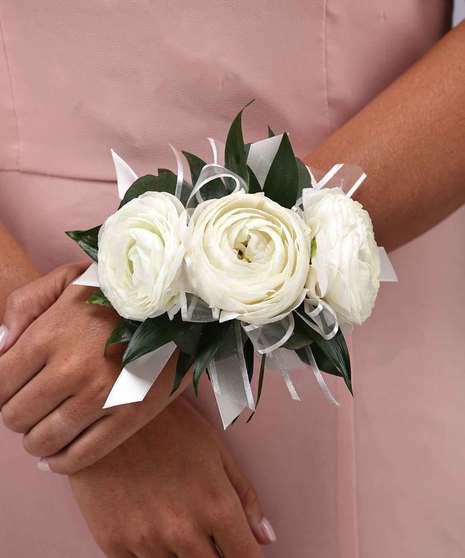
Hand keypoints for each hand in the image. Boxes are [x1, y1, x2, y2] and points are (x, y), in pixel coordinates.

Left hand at [0, 264, 189, 473]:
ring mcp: (102, 397)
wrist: (177, 306)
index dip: (1, 390)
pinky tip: (57, 455)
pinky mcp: (129, 417)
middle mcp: (71, 370)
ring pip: (42, 441)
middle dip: (17, 413)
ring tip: (46, 425)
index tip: (14, 387)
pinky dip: (60, 463)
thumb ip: (23, 305)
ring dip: (36, 439)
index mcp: (49, 335)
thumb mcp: (68, 279)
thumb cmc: (118, 293)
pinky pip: (80, 457)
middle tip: (34, 403)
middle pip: (15, 417)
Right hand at [69, 397, 273, 556]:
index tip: (243, 551)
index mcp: (216, 506)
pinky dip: (151, 553)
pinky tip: (150, 524)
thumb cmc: (168, 424)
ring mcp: (146, 542)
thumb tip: (266, 537)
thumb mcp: (215, 449)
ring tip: (175, 518)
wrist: (108, 410)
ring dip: (183, 555)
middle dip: (217, 556)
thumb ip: (244, 495)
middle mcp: (183, 532)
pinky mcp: (113, 544)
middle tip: (208, 531)